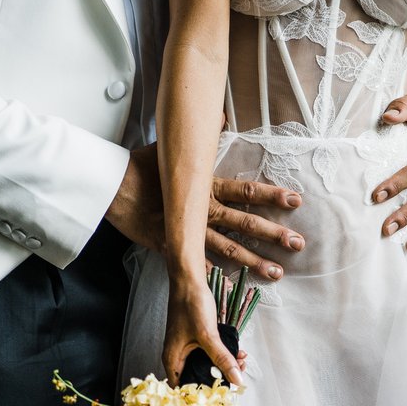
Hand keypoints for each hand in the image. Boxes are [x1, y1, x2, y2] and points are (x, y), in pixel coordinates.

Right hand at [105, 143, 303, 278]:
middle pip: (244, 223)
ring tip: (277, 272)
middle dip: (273, 234)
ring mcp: (187, 230)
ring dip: (254, 261)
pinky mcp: (170, 246)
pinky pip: (196, 265)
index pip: (247, 191)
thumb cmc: (140, 167)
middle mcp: (201, 210)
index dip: (272, 196)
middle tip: (298, 244)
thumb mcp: (173, 149)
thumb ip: (202, 136)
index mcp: (205, 187)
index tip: (296, 201)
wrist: (108, 186)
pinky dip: (214, 278)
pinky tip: (233, 290)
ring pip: (227, 248)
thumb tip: (220, 115)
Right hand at [162, 273, 243, 387]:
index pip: (184, 389)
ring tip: (241, 361)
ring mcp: (185, 347)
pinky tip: (236, 352)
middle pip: (197, 378)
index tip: (223, 395)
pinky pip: (208, 353)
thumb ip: (222, 358)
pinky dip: (222, 354)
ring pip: (205, 365)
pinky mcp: (194, 338)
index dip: (203, 395)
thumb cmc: (191, 305)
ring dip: (223, 365)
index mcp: (173, 360)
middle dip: (219, 378)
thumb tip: (237, 379)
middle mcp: (177, 356)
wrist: (189, 280)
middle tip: (238, 375)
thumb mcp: (208, 335)